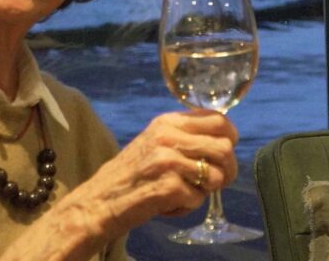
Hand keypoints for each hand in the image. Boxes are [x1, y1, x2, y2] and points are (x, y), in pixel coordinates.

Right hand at [1, 109, 238, 259]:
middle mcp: (168, 136)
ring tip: (184, 192)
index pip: (219, 120)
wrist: (99, 201)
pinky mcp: (168, 186)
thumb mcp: (156, 142)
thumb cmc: (132, 174)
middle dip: (227, 170)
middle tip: (213, 182)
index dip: (229, 138)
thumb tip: (225, 141)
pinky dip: (188, 207)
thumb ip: (185, 136)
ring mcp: (168, 161)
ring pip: (217, 176)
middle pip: (224, 148)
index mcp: (167, 122)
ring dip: (206, 190)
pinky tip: (168, 204)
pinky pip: (199, 199)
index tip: (223, 153)